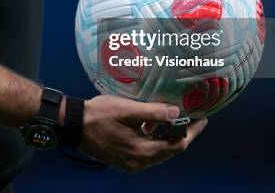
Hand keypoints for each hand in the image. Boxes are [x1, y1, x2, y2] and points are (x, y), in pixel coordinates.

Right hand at [78, 95, 206, 171]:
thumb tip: (177, 112)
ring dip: (166, 137)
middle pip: (169, 150)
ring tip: (172, 119)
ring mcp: (130, 163)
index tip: (202, 118)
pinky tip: (150, 126)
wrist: (72, 125)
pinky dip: (153, 140)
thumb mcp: (127, 109)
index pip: (177, 144)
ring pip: (158, 152)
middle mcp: (139, 162)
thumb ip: (153, 112)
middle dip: (181, 134)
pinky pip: (146, 153)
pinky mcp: (123, 161)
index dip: (191, 131)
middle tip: (190, 117)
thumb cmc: (98, 114)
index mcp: (142, 151)